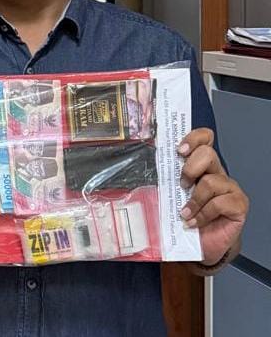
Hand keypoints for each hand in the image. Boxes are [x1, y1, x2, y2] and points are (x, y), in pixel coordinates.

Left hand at [179, 128, 248, 264]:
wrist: (201, 245)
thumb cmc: (186, 216)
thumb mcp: (171, 194)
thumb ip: (166, 179)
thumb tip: (143, 165)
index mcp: (201, 165)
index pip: (205, 139)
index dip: (194, 138)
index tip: (180, 150)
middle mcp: (217, 172)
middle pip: (208, 153)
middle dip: (190, 168)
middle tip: (181, 184)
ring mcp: (230, 188)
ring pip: (211, 181)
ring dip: (194, 199)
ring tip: (185, 212)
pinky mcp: (238, 205)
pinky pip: (219, 203)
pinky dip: (203, 214)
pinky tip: (195, 222)